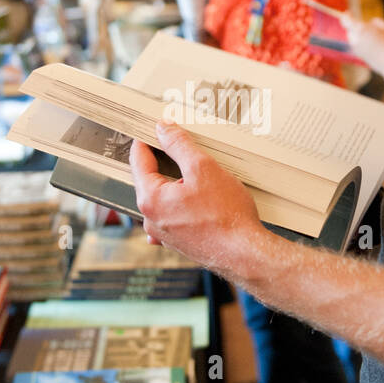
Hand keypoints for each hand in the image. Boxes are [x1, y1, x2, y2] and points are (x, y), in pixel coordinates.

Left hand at [129, 121, 268, 274]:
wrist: (244, 253)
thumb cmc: (227, 217)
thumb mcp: (204, 168)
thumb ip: (179, 145)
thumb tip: (163, 130)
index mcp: (150, 199)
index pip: (139, 160)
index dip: (147, 140)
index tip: (156, 129)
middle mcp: (151, 219)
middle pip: (150, 179)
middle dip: (164, 162)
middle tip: (182, 148)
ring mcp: (163, 233)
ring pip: (163, 198)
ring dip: (177, 184)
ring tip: (201, 177)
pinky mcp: (178, 242)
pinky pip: (174, 215)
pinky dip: (183, 204)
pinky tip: (200, 200)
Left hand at [342, 17, 383, 91]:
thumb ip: (375, 23)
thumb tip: (370, 24)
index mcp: (361, 29)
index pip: (346, 20)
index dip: (346, 16)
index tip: (348, 13)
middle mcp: (356, 39)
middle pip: (350, 30)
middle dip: (356, 28)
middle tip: (369, 29)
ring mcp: (356, 49)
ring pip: (354, 39)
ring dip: (360, 36)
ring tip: (376, 39)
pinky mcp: (359, 56)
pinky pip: (358, 47)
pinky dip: (364, 45)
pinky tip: (375, 47)